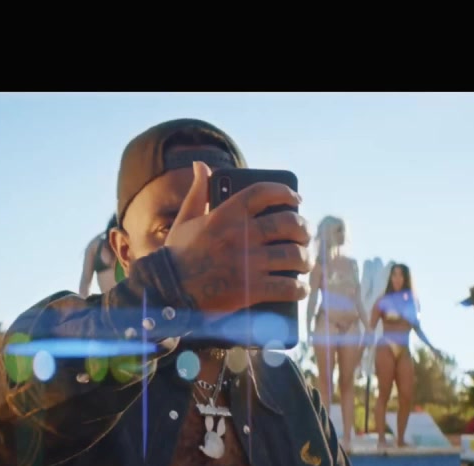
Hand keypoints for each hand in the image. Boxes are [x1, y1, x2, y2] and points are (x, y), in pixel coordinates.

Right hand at [165, 162, 312, 314]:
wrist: (168, 292)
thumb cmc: (177, 256)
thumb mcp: (185, 220)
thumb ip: (197, 192)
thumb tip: (200, 164)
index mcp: (226, 215)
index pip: (264, 193)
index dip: (286, 192)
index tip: (297, 199)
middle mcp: (240, 235)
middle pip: (289, 224)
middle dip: (304, 229)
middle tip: (305, 234)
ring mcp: (248, 263)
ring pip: (294, 256)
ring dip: (305, 259)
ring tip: (305, 262)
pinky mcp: (251, 290)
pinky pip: (287, 287)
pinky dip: (299, 289)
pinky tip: (300, 289)